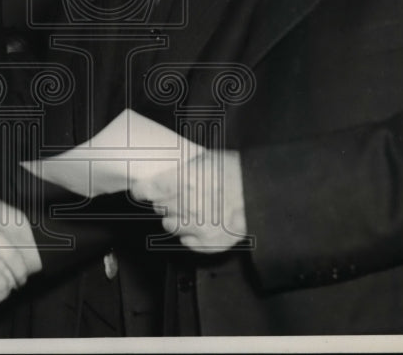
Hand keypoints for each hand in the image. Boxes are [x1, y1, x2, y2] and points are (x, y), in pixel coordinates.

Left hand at [130, 149, 247, 252]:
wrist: (262, 195)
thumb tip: (166, 170)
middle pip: (159, 207)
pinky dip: (189, 234)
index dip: (141, 190)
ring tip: (189, 209)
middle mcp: (186, 206)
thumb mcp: (206, 158)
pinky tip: (199, 223)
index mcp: (183, 181)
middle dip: (164, 200)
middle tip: (175, 194)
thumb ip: (183, 167)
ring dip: (174, 217)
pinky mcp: (207, 243)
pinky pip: (186, 241)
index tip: (140, 190)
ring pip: (169, 225)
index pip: (146, 191)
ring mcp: (196, 227)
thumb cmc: (238, 173)